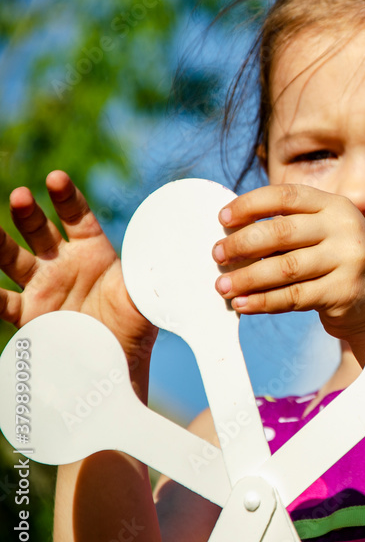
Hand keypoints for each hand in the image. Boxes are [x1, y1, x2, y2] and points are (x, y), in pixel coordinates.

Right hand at [0, 171, 157, 376]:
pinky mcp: (28, 314)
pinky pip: (2, 301)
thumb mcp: (147, 296)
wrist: (118, 363)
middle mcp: (63, 264)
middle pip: (40, 231)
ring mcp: (42, 287)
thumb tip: (171, 257)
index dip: (66, 197)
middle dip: (29, 213)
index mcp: (93, 251)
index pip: (77, 217)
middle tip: (21, 196)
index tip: (56, 178)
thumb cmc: (136, 326)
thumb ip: (151, 275)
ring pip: (12, 259)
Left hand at [211, 184, 364, 362]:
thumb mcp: (325, 233)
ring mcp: (347, 260)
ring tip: (223, 286)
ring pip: (284, 268)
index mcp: (336, 206)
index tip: (222, 219)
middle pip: (281, 231)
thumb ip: (290, 226)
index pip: (286, 195)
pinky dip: (263, 302)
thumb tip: (230, 233)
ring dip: (246, 278)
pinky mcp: (343, 292)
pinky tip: (243, 304)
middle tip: (217, 256)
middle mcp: (344, 228)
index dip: (250, 204)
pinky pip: (293, 297)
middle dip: (241, 244)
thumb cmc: (337, 262)